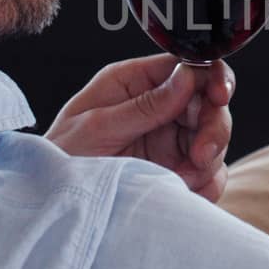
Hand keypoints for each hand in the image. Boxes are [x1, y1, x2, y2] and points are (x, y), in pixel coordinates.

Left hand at [46, 55, 234, 201]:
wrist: (48, 201)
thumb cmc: (59, 157)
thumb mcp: (96, 126)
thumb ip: (144, 105)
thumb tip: (186, 76)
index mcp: (133, 82)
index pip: (187, 67)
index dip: (212, 78)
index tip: (220, 97)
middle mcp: (156, 106)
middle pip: (209, 104)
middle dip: (213, 128)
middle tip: (201, 154)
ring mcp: (168, 139)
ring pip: (214, 139)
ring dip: (208, 159)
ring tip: (182, 177)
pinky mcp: (174, 170)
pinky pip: (208, 172)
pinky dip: (206, 182)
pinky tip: (184, 189)